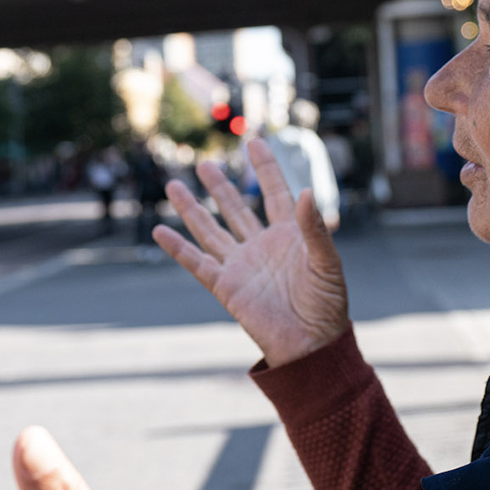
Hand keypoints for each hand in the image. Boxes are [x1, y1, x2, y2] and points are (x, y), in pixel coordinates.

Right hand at [154, 138, 348, 367]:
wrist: (312, 346)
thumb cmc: (328, 306)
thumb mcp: (327, 263)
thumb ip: (315, 228)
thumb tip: (306, 192)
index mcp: (289, 236)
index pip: (275, 193)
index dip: (266, 168)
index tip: (255, 142)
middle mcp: (261, 246)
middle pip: (236, 208)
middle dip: (221, 186)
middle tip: (205, 164)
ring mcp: (241, 266)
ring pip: (211, 230)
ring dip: (192, 209)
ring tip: (174, 185)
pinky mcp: (226, 287)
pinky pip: (197, 263)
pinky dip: (178, 248)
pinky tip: (161, 231)